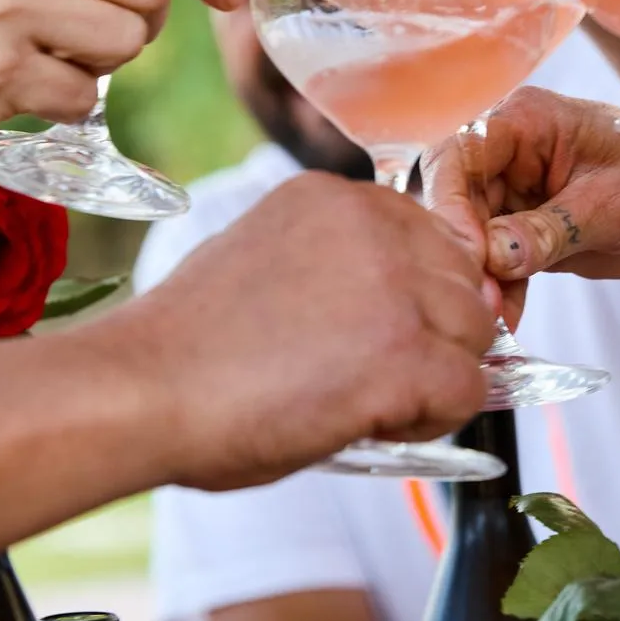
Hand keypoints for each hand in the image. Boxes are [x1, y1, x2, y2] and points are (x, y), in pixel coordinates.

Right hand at [133, 172, 492, 489]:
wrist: (143, 390)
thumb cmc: (191, 346)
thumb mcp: (270, 258)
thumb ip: (341, 262)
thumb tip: (410, 301)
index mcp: (336, 197)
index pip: (431, 236)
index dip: (419, 292)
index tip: (381, 331)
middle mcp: (373, 225)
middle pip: (463, 281)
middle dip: (436, 332)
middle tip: (377, 373)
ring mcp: (393, 286)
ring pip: (476, 334)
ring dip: (439, 375)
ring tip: (371, 401)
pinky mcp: (404, 352)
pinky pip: (469, 389)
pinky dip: (435, 417)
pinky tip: (377, 423)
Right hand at [423, 87, 619, 321]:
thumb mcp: (612, 203)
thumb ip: (551, 229)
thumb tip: (494, 255)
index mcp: (526, 121)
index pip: (462, 155)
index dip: (451, 203)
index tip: (467, 254)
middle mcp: (509, 154)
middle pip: (457, 201)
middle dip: (465, 253)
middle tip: (478, 302)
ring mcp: (514, 194)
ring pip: (473, 239)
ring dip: (480, 281)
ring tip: (492, 323)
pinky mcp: (524, 231)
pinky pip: (498, 262)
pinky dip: (501, 292)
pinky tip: (505, 323)